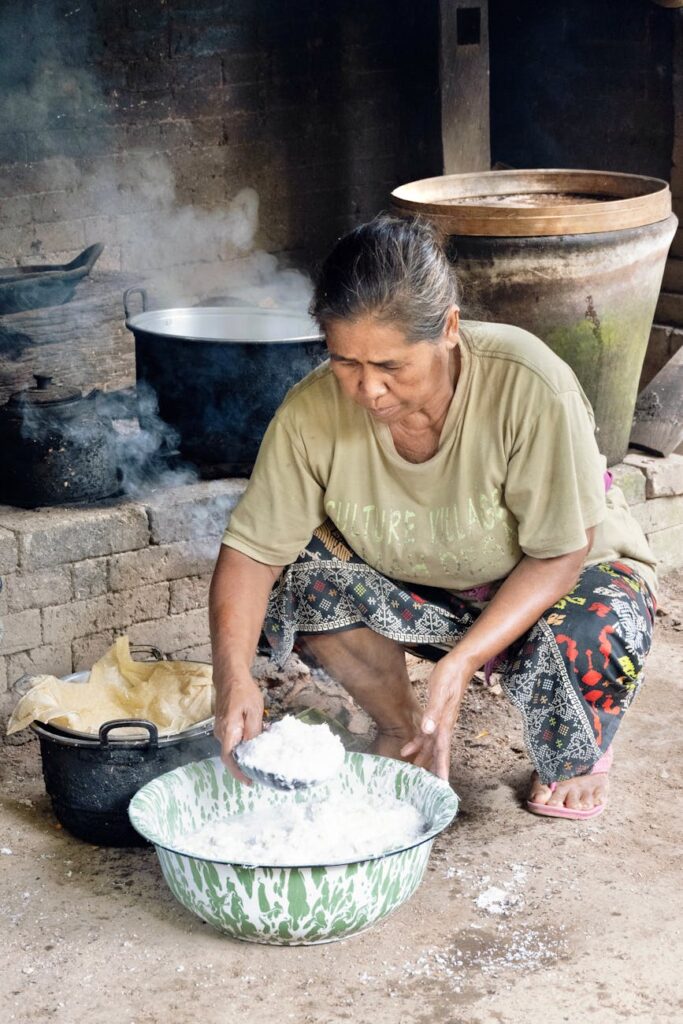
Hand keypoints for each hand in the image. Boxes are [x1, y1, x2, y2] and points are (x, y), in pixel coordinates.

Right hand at [213, 674, 263, 783]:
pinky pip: (232, 740)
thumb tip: (252, 748)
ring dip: (245, 753)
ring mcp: (220, 729)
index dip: (238, 772)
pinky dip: (243, 744)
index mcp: (228, 730)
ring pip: (232, 747)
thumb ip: (253, 730)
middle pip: (231, 755)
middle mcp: (221, 733)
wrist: (230, 676)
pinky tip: (255, 741)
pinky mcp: (223, 725)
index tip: (249, 781)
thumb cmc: (243, 691)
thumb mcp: (254, 710)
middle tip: (261, 769)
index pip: (229, 758)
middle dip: (244, 764)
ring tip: (261, 755)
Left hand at [400, 657, 469, 779]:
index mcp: (446, 723)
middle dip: (432, 770)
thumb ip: (434, 712)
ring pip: (430, 746)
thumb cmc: (450, 676)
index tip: (442, 785)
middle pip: (437, 753)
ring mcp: (440, 721)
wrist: (458, 664)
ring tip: (412, 775)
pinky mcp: (435, 714)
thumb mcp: (440, 692)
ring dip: (422, 759)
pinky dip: (417, 744)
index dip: (442, 768)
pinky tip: (406, 750)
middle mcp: (444, 726)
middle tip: (426, 789)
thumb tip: (428, 731)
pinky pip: (426, 735)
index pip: (443, 751)